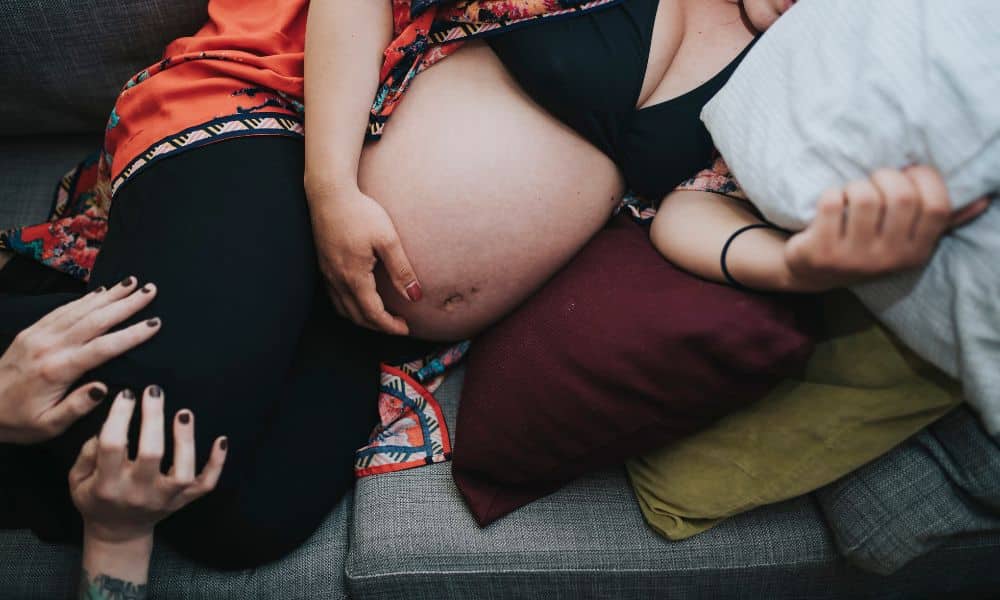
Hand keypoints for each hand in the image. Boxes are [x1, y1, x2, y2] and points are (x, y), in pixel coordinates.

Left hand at [0, 277, 160, 443]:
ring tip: (132, 282)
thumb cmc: (17, 422)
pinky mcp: (31, 332)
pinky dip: (85, 299)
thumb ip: (77, 407)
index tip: (155, 323)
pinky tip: (101, 292)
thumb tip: (105, 388)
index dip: (132, 334)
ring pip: (80, 309)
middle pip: (95, 320)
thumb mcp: (48, 426)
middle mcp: (49, 346)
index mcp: (57, 370)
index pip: (103, 348)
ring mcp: (39, 335)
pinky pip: (63, 310)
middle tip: (150, 290)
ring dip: (109, 295)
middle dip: (126, 304)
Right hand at [69, 386, 226, 544]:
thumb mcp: (77, 480)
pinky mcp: (184, 501)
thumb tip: (106, 426)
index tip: (126, 394)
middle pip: (151, 454)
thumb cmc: (96, 499)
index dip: (119, 417)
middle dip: (153, 419)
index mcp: (107, 486)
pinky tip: (221, 440)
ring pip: (183, 471)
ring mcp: (165, 498)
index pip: (113, 446)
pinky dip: (217, 463)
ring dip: (186, 440)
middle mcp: (138, 493)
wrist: (118, 532)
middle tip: (153, 391)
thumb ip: (87, 454)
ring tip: (184, 413)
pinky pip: (206, 484)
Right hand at [309, 185, 421, 334]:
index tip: (406, 328)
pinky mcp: (323, 265)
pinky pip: (335, 298)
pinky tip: (362, 299)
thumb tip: (415, 296)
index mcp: (354, 276)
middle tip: (399, 325)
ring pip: (343, 310)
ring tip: (382, 317)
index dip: (390, 326)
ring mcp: (327, 273)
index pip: (372, 313)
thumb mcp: (387, 239)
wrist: (329, 193)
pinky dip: (350, 307)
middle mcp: (337, 280)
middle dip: (378, 326)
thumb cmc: (360, 212)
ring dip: (363, 319)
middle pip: (357, 317)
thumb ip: (401, 270)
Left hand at [784, 166, 989, 291]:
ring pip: (865, 196)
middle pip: (902, 197)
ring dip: (856, 184)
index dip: (925, 179)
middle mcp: (888, 260)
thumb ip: (942, 219)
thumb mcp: (903, 238)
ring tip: (851, 193)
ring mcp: (853, 259)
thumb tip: (983, 200)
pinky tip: (831, 204)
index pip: (937, 206)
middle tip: (874, 180)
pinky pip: (832, 201)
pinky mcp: (821, 252)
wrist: (811, 270)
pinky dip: (831, 193)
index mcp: (916, 252)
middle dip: (887, 176)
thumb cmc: (864, 243)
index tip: (910, 172)